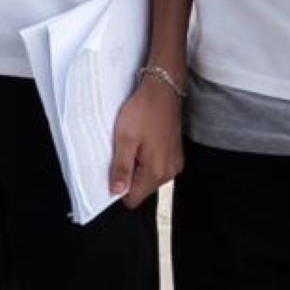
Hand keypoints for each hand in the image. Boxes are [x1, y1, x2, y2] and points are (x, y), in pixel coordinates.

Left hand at [110, 73, 183, 206]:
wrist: (164, 90)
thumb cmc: (144, 110)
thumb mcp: (124, 139)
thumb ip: (121, 168)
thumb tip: (116, 191)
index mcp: (155, 172)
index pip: (133, 198)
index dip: (119, 188)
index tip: (113, 170)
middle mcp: (169, 172)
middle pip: (142, 188)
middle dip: (129, 174)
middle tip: (123, 150)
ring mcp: (174, 163)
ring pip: (149, 176)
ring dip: (138, 164)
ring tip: (134, 142)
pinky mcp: (175, 154)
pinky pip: (157, 165)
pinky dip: (148, 157)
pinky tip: (143, 139)